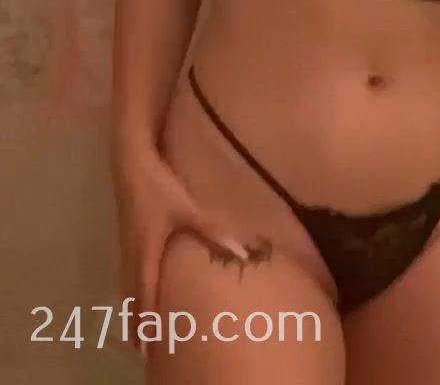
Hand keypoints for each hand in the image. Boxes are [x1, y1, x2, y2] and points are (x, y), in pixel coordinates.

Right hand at [113, 148, 249, 356]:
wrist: (131, 163)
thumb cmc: (158, 188)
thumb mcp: (187, 208)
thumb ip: (213, 231)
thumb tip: (240, 251)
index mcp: (145, 254)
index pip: (144, 297)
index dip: (145, 324)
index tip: (146, 349)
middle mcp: (132, 254)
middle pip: (131, 297)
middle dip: (137, 323)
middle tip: (141, 348)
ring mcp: (127, 245)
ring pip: (127, 285)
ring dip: (133, 307)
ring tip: (138, 328)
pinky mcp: (127, 235)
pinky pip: (127, 272)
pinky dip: (131, 290)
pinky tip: (137, 289)